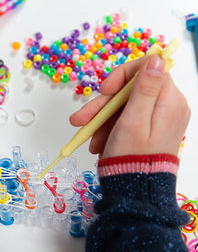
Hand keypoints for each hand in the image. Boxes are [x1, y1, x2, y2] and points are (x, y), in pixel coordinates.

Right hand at [70, 54, 189, 157]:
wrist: (136, 192)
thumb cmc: (132, 157)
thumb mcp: (134, 119)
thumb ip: (145, 88)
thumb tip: (157, 59)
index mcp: (169, 101)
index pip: (147, 68)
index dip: (122, 75)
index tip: (104, 90)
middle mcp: (168, 106)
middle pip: (131, 90)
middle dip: (103, 103)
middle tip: (81, 118)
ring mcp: (159, 118)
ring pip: (124, 105)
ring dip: (102, 118)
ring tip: (88, 137)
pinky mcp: (150, 129)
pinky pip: (126, 119)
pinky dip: (109, 127)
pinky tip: (98, 141)